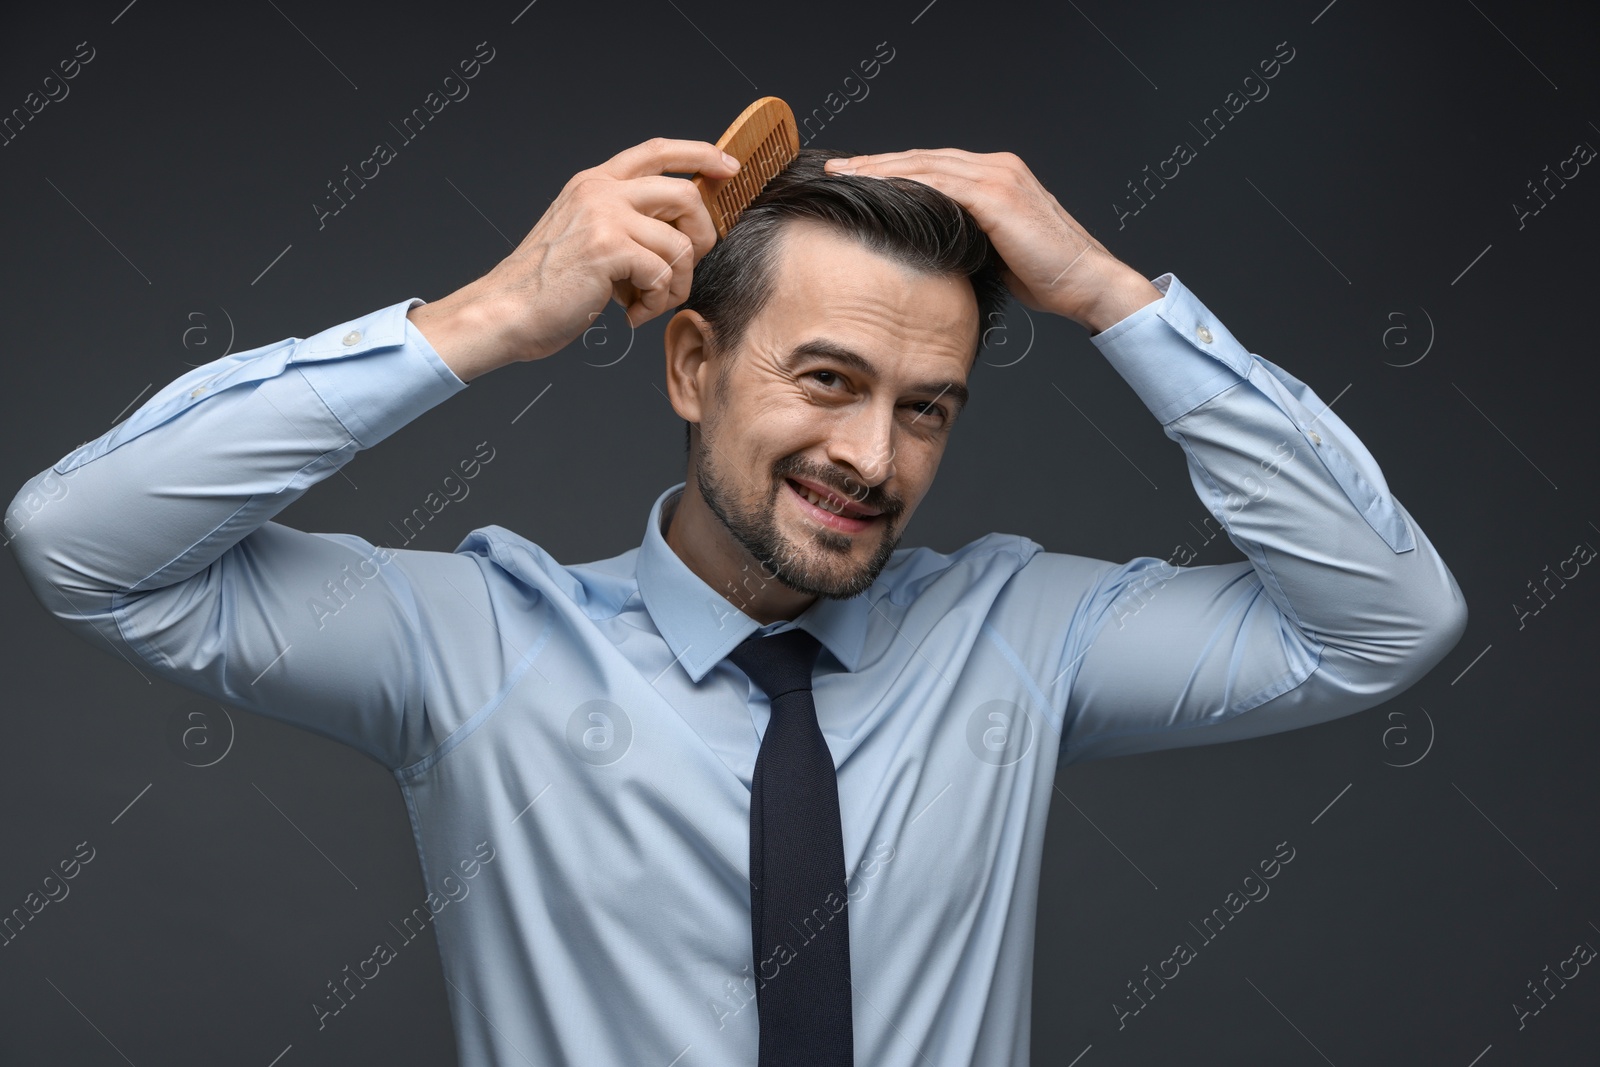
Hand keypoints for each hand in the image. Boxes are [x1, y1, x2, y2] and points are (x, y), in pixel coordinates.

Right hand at [412, 138, 740, 380]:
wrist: (505, 311)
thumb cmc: (546, 286)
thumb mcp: (586, 236)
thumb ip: (626, 222)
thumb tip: (680, 232)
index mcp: (595, 183)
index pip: (659, 151)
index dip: (701, 155)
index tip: (730, 168)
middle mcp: (600, 191)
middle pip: (686, 195)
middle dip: (701, 238)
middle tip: (682, 270)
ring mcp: (604, 216)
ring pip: (681, 243)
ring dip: (676, 284)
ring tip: (648, 301)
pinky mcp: (608, 248)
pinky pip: (664, 273)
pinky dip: (657, 302)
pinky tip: (633, 313)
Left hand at [823, 149, 1160, 333]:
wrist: (1085, 282)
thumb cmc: (1045, 275)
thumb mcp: (995, 249)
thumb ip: (965, 235)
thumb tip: (929, 247)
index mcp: (996, 175)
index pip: (932, 165)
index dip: (892, 168)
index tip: (856, 177)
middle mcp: (996, 166)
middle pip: (922, 158)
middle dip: (876, 162)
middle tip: (837, 168)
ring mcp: (998, 176)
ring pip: (926, 165)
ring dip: (882, 168)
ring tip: (846, 175)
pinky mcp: (997, 196)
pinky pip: (941, 184)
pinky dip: (907, 184)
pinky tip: (879, 190)